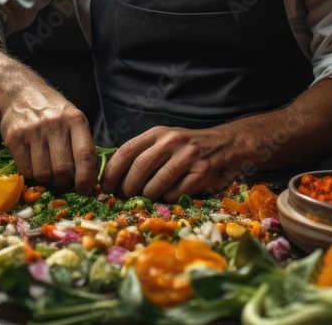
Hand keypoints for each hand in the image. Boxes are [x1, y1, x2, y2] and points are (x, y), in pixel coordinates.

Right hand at [0, 94, 97, 194]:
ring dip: (46, 179)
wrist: (22, 94)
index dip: (86, 178)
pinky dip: (30, 173)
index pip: (85, 155)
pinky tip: (33, 162)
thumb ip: (82, 145)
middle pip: (62, 169)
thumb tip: (90, 181)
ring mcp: (33, 130)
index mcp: (75, 119)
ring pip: (43, 173)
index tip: (85, 190)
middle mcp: (55, 123)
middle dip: (63, 182)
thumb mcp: (73, 120)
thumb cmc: (53, 112)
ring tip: (46, 168)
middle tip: (62, 181)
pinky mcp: (14, 138)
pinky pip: (25, 170)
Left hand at [100, 126, 233, 200]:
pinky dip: (167, 198)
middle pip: (140, 166)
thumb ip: (143, 152)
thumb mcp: (164, 141)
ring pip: (157, 182)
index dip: (112, 170)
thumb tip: (114, 176)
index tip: (105, 186)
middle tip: (124, 196)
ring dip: (147, 194)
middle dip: (128, 186)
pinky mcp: (202, 172)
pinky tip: (168, 195)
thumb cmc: (186, 147)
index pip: (127, 150)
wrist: (225, 145)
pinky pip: (176, 192)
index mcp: (158, 133)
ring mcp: (188, 156)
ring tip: (145, 197)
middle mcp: (173, 141)